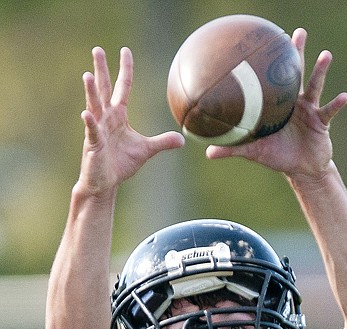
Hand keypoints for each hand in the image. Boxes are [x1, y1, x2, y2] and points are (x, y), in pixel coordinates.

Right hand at [77, 47, 183, 196]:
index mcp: (118, 115)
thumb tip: (182, 139)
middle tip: (98, 49)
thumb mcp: (146, 150)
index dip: (125, 70)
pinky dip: (90, 123)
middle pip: (104, 89)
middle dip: (101, 70)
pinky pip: (92, 131)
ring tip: (87, 76)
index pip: (123, 87)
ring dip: (91, 92)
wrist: (106, 182)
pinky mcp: (93, 144)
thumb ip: (162, 142)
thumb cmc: (121, 164)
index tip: (125, 50)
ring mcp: (98, 129)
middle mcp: (106, 118)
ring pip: (94, 107)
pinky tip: (87, 114)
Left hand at [206, 29, 346, 179]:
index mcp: (278, 105)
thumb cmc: (277, 157)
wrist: (301, 170)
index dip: (272, 62)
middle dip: (297, 53)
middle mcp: (295, 103)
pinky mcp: (322, 122)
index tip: (268, 41)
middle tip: (298, 33)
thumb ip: (233, 149)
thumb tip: (207, 152)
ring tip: (325, 55)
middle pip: (295, 74)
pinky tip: (344, 96)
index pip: (274, 79)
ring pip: (315, 86)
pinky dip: (337, 104)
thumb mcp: (254, 151)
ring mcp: (310, 110)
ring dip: (320, 71)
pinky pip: (330, 110)